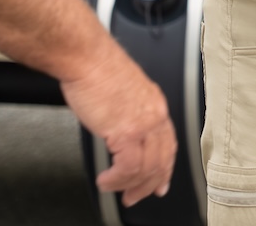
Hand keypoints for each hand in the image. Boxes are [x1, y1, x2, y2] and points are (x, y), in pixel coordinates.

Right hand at [60, 49, 177, 205]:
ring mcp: (143, 124)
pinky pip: (128, 167)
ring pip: (146, 168)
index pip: (168, 143)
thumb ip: (128, 112)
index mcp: (155, 104)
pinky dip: (116, 180)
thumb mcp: (123, 92)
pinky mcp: (126, 131)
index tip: (160, 182)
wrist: (87, 58)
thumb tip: (120, 131)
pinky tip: (105, 181)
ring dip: (129, 185)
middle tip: (135, 196)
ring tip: (113, 189)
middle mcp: (155, 114)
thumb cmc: (97, 68)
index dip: (165, 167)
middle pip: (161, 160)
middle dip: (149, 184)